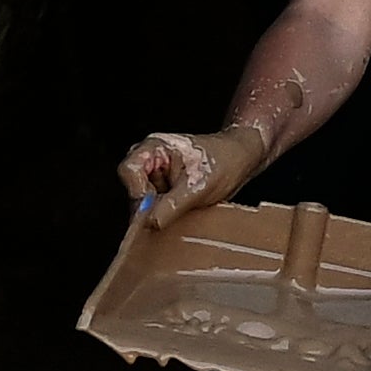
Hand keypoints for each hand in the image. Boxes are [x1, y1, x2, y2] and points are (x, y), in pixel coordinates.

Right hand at [117, 121, 271, 227]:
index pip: (129, 171)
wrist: (241, 160)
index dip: (138, 193)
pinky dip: (166, 215)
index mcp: (154, 148)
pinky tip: (182, 216)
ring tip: (183, 212)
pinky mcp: (163, 190)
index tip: (151, 210)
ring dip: (159, 212)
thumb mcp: (199, 186)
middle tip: (168, 217)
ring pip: (143, 203)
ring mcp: (155, 176)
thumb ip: (172, 205)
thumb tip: (151, 223)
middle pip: (133, 189)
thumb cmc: (223, 161)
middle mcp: (149, 160)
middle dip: (149, 206)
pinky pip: (156, 208)